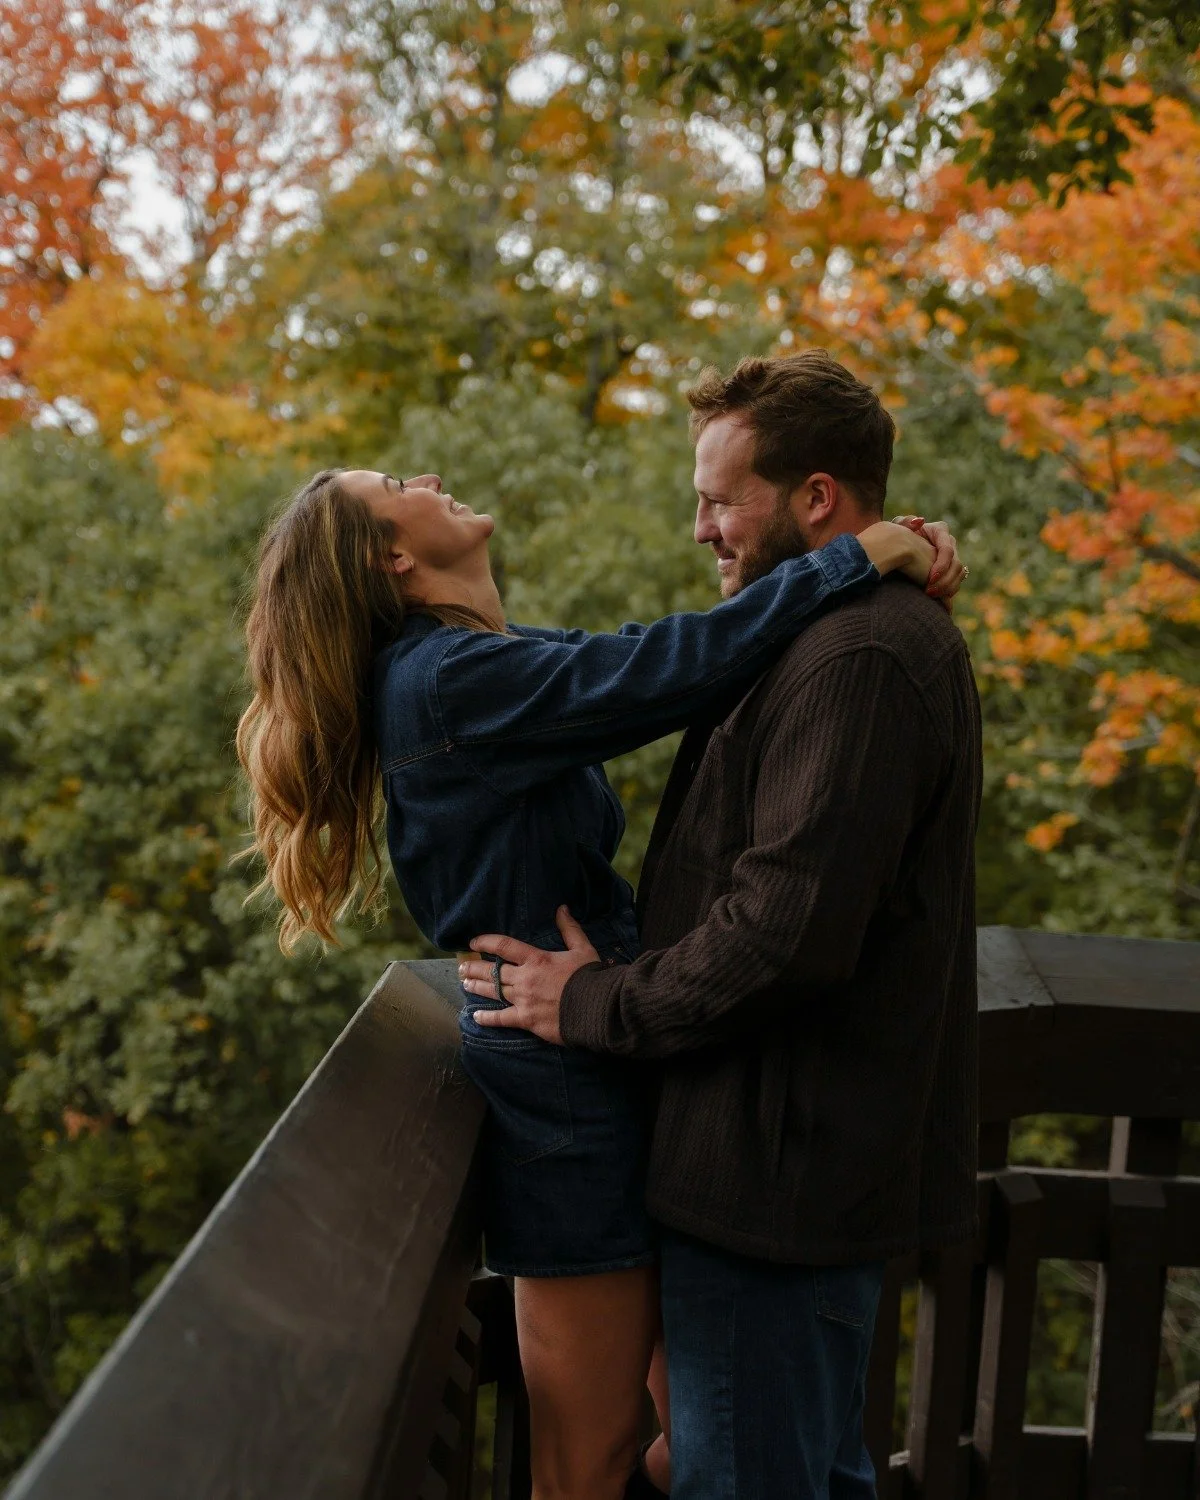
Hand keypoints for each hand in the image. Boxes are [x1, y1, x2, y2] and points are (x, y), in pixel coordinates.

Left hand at [458, 907, 599, 1045]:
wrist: (598, 1007)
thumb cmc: (590, 977)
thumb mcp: (582, 948)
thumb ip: (569, 929)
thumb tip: (561, 908)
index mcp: (536, 959)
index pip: (504, 946)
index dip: (486, 942)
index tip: (473, 943)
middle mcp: (525, 978)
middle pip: (492, 971)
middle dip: (474, 968)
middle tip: (462, 967)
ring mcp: (523, 1000)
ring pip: (493, 992)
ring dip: (477, 987)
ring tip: (464, 984)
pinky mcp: (526, 1020)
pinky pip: (501, 1019)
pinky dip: (487, 1018)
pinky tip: (476, 1016)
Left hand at [892, 515, 967, 604]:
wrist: (898, 544)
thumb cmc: (897, 534)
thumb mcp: (898, 526)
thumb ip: (905, 522)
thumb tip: (919, 521)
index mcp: (940, 531)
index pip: (947, 550)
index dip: (942, 565)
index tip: (930, 578)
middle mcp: (949, 542)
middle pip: (956, 564)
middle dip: (945, 580)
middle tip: (930, 592)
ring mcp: (952, 555)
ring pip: (959, 574)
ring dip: (947, 588)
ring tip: (932, 596)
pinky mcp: (950, 568)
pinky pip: (956, 581)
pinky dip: (948, 591)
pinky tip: (937, 598)